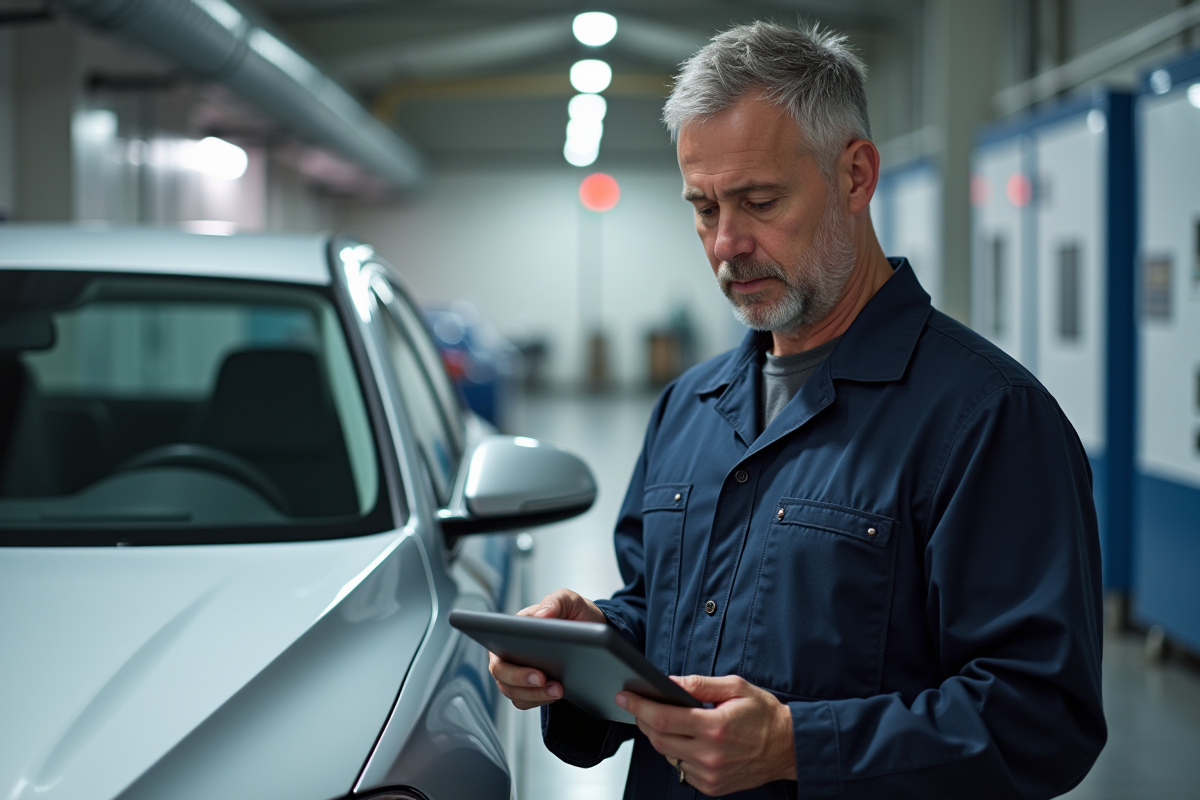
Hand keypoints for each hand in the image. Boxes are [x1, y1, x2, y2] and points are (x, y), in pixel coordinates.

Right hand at [487, 588, 605, 709]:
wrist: (592, 635)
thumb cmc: (574, 614)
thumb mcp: (570, 601)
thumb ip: (556, 602)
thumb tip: (541, 616)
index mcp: (513, 628)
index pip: (498, 644)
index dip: (511, 659)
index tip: (537, 670)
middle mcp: (509, 652)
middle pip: (501, 673)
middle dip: (522, 681)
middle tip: (545, 681)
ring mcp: (517, 672)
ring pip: (513, 691)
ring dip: (534, 694)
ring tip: (559, 690)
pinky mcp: (528, 688)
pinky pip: (524, 701)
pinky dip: (538, 701)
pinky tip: (556, 695)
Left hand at [616, 674, 795, 794]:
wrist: (788, 747)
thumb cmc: (764, 715)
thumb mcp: (735, 688)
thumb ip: (700, 684)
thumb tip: (669, 681)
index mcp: (715, 727)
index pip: (664, 718)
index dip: (639, 706)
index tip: (625, 696)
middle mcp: (710, 754)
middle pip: (658, 738)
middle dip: (644, 719)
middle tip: (640, 704)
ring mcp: (710, 774)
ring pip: (667, 755)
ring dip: (660, 736)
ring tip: (668, 720)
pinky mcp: (711, 786)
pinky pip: (680, 769)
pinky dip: (677, 753)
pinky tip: (687, 740)